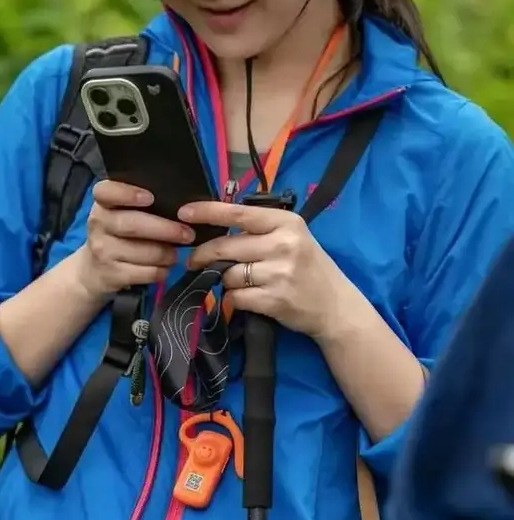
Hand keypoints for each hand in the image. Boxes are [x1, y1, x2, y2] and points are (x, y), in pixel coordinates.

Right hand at [73, 181, 194, 299]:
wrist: (91, 271)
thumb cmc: (116, 235)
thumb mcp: (118, 214)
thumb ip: (140, 204)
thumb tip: (183, 206)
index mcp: (102, 204)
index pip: (106, 192)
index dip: (127, 193)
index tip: (150, 198)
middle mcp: (98, 225)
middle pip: (133, 225)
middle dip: (165, 229)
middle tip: (188, 234)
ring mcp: (103, 251)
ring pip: (143, 252)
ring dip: (166, 254)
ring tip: (175, 254)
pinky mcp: (111, 275)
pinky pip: (145, 273)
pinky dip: (161, 271)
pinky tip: (165, 269)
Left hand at [179, 199, 350, 337]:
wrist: (336, 306)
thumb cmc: (309, 267)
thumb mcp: (292, 237)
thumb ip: (259, 229)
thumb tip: (213, 227)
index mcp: (286, 223)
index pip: (238, 213)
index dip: (207, 212)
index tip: (184, 213)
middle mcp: (283, 244)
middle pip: (224, 247)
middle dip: (202, 255)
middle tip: (193, 260)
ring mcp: (279, 273)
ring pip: (227, 274)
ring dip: (225, 280)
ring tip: (242, 281)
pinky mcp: (273, 300)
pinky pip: (235, 297)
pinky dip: (235, 299)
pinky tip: (249, 297)